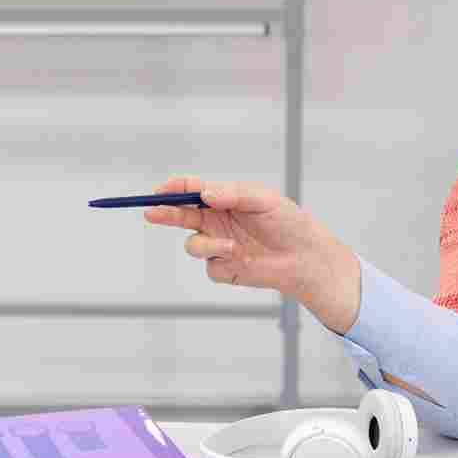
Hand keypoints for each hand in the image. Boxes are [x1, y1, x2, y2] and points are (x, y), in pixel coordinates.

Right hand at [141, 175, 361, 332]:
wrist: (305, 257)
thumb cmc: (288, 222)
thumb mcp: (263, 199)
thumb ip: (233, 194)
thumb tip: (204, 194)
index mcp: (223, 200)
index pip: (191, 191)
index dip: (174, 189)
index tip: (162, 189)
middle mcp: (216, 222)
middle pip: (180, 216)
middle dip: (165, 213)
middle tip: (153, 212)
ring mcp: (218, 246)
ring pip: (193, 245)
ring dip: (207, 246)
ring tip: (231, 247)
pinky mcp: (224, 268)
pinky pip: (211, 267)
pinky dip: (223, 262)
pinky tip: (244, 259)